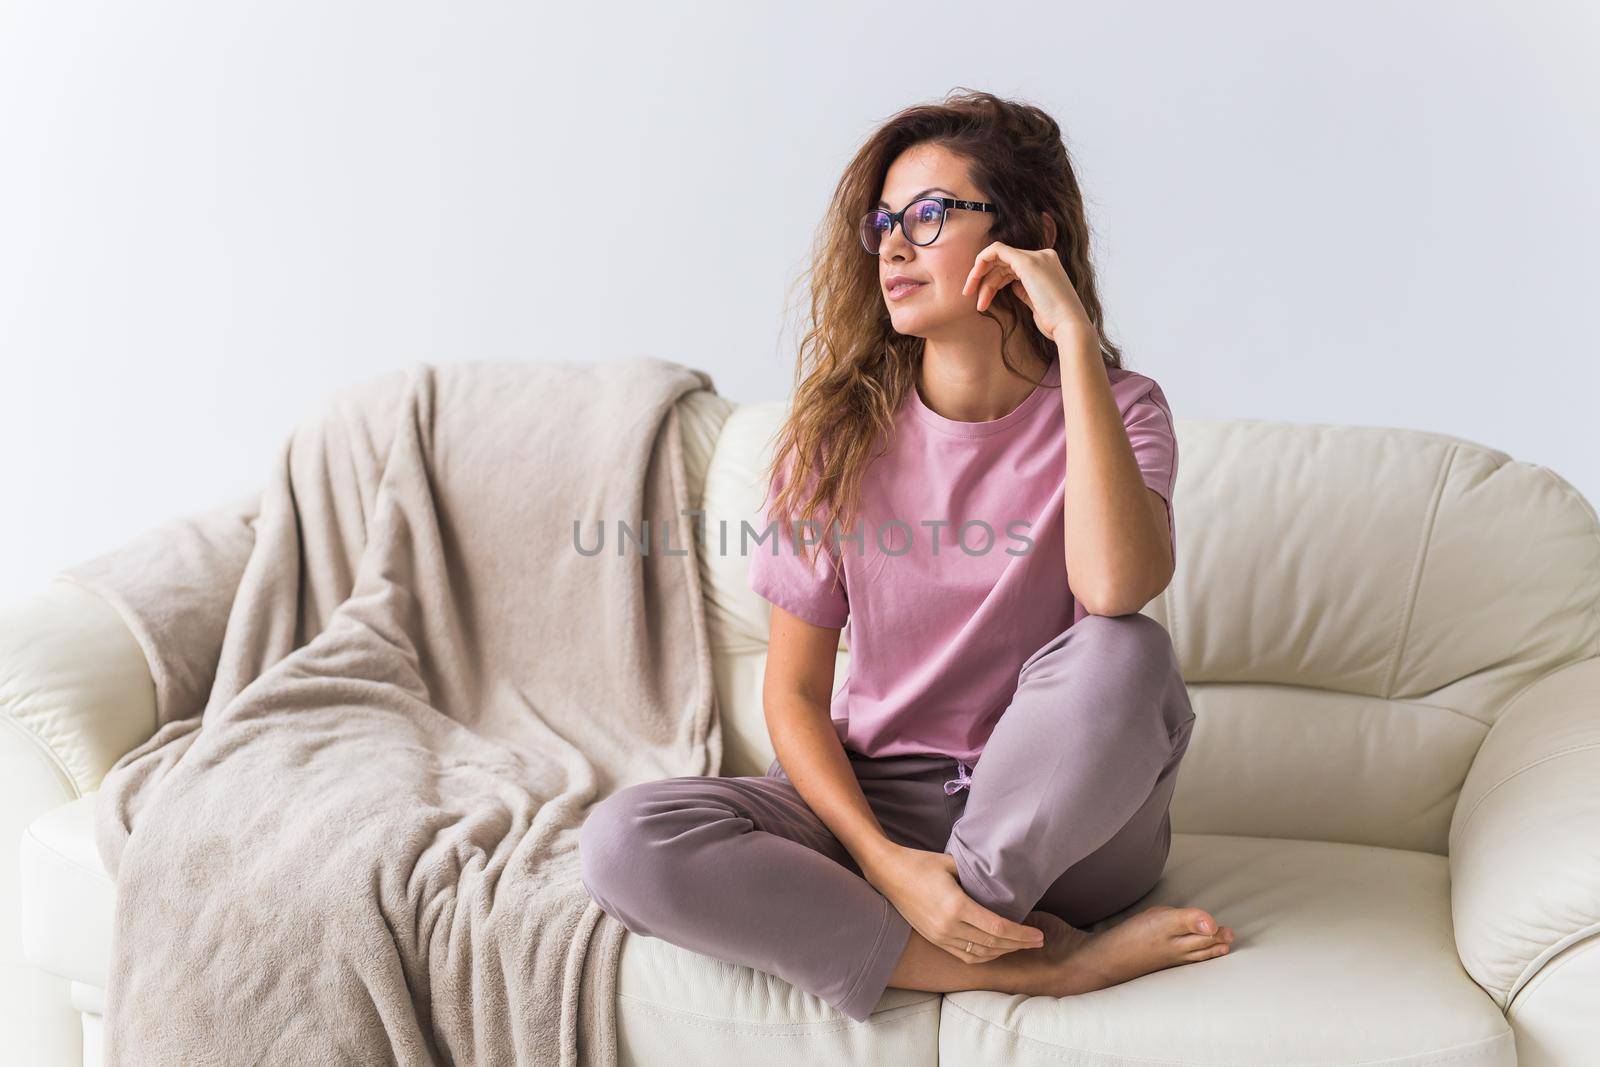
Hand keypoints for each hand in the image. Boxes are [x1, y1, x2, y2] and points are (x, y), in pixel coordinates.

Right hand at [863, 844, 1045, 963]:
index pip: (998, 929)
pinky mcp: (934, 939)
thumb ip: (976, 877)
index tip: (1038, 935)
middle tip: (1038, 941)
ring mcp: (940, 937)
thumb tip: (999, 883)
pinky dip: (985, 955)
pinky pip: (965, 955)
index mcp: (956, 907)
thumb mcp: (952, 863)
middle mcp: (948, 927)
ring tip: (1021, 945)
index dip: (1021, 935)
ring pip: (980, 954)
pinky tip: (997, 949)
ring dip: (1003, 952)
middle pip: (993, 945)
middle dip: (1019, 945)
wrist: (887, 873)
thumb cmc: (920, 862)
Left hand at [962, 242, 1095, 346]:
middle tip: (970, 298)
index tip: (981, 300)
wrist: (1069, 328)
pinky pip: (996, 250)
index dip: (993, 281)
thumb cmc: (1055, 323)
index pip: (1012, 267)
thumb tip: (1012, 286)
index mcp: (1047, 265)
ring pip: (997, 259)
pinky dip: (982, 261)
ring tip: (976, 303)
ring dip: (980, 278)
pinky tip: (973, 278)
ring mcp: (1037, 257)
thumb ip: (1025, 290)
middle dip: (983, 279)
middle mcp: (1043, 257)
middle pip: (1003, 263)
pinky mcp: (1028, 262)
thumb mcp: (1036, 303)